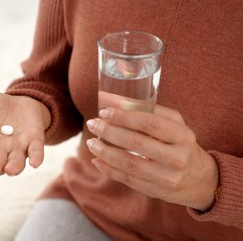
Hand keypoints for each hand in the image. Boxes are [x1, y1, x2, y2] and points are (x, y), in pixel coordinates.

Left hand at [86, 105, 218, 210]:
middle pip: (136, 142)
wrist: (201, 181)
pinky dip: (108, 169)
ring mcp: (166, 177)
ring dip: (104, 152)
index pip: (149, 123)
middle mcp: (176, 158)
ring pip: (128, 163)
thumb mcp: (176, 125)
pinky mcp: (155, 191)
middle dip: (109, 132)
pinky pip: (127, 179)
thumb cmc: (181, 145)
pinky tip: (96, 160)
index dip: (124, 117)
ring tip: (90, 142)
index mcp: (183, 136)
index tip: (104, 112)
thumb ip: (151, 111)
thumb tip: (115, 101)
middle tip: (93, 124)